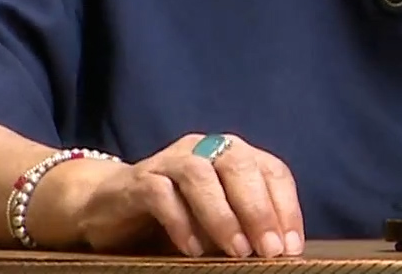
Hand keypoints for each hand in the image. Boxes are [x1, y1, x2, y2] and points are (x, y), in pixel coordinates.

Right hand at [77, 133, 305, 257]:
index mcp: (233, 155)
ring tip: (237, 251)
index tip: (291, 247)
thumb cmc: (178, 215)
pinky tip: (193, 249)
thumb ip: (246, 227)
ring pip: (201, 175)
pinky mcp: (139, 179)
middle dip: (258, 209)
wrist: (111, 206)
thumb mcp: (219, 221)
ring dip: (222, 215)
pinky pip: (161, 194)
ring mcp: (171, 160)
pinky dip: (181, 221)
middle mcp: (205, 148)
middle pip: (239, 165)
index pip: (272, 171)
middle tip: (270, 250)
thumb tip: (280, 253)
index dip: (286, 207)